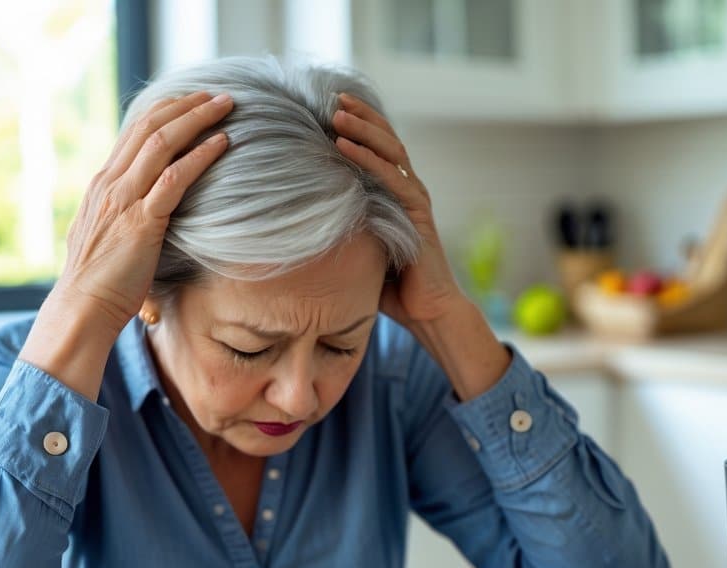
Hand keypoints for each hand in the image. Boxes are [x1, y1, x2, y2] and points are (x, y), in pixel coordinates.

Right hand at [56, 91, 232, 331]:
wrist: (82, 308)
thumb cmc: (99, 284)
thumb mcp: (106, 238)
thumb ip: (122, 218)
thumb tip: (143, 217)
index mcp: (102, 185)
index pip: (133, 133)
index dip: (165, 111)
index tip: (191, 102)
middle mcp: (110, 184)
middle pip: (149, 127)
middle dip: (185, 105)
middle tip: (215, 95)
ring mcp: (124, 200)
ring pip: (162, 143)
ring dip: (197, 119)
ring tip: (225, 107)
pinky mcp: (141, 222)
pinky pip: (174, 179)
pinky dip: (201, 156)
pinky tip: (222, 144)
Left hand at [332, 94, 463, 327]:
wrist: (428, 311)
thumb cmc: (391, 286)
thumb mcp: (359, 250)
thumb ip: (341, 230)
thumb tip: (298, 228)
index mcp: (398, 194)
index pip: (380, 149)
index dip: (360, 126)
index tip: (331, 108)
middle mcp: (409, 190)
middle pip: (386, 140)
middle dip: (360, 117)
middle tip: (333, 98)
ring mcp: (415, 200)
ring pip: (390, 151)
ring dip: (362, 130)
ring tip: (336, 113)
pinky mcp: (417, 214)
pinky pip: (391, 178)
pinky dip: (367, 159)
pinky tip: (345, 147)